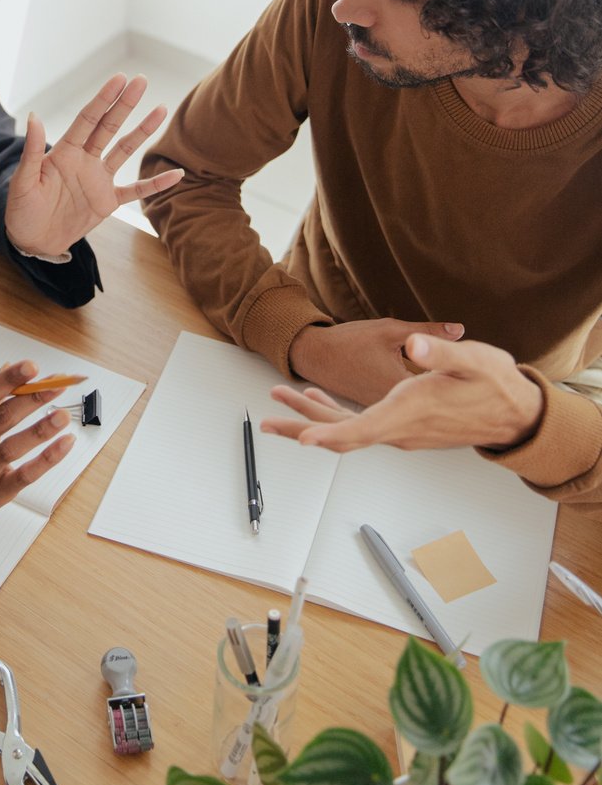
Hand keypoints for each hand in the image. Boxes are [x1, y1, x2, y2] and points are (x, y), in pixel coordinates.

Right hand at [0, 360, 75, 544]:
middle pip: (4, 416)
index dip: (10, 378)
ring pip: (14, 446)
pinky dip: (47, 459)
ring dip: (41, 429)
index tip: (31, 366)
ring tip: (63, 415)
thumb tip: (6, 368)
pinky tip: (64, 444)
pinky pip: (25, 474)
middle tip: (58, 383)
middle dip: (33, 397)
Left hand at [3, 74, 183, 256]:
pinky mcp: (107, 201)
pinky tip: (176, 174)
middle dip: (125, 104)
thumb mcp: (23, 181)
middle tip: (142, 80)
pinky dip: (156, 183)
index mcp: (64, 152)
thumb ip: (32, 151)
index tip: (119, 79)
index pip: (88, 120)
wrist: (31, 241)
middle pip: (109, 127)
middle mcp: (85, 160)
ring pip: (125, 150)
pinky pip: (136, 190)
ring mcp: (98, 179)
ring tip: (161, 109)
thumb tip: (34, 116)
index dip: (103, 99)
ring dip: (143, 131)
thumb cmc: (21, 209)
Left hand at [261, 333, 544, 454]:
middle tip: (267, 419)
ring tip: (281, 400)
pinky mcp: (402, 426)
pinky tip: (319, 399)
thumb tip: (416, 345)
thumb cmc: (496, 385)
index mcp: (410, 413)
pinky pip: (359, 426)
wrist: (516, 413)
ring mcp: (400, 431)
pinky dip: (333, 415)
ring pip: (347, 431)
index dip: (328, 433)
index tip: (300, 439)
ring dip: (312, 417)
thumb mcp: (475, 361)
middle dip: (302, 426)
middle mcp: (400, 430)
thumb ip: (441, 352)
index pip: (361, 430)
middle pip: (341, 436)